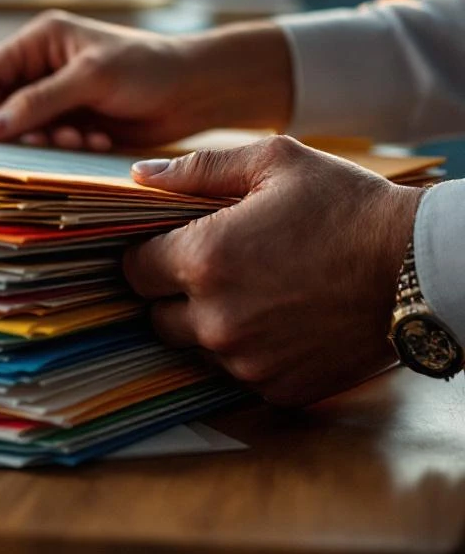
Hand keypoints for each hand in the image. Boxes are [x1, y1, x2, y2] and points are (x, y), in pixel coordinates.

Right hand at [0, 9, 292, 149]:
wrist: (196, 91)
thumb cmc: (148, 70)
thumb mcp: (90, 79)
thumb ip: (36, 103)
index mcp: (39, 40)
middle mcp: (41, 66)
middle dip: (19, 130)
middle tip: (52, 142)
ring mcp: (55, 96)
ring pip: (22, 130)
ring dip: (46, 143)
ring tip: (80, 142)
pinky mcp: (72, 122)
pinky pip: (47, 144)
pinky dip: (65, 150)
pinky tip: (96, 144)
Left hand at [123, 136, 423, 405]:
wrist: (420, 267)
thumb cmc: (346, 206)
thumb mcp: (274, 163)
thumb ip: (196, 169)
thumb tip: (138, 176)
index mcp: (203, 259)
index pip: (134, 271)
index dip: (147, 256)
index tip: (168, 247)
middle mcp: (216, 319)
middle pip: (156, 316)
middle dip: (173, 293)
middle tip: (214, 269)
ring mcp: (246, 361)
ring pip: (195, 348)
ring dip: (209, 325)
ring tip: (252, 293)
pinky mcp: (277, 390)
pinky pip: (236, 374)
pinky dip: (247, 352)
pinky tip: (278, 322)